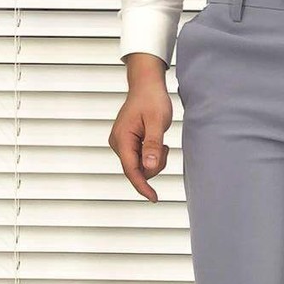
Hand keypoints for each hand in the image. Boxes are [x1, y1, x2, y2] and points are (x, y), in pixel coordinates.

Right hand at [110, 53, 172, 201]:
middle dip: (154, 165)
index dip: (142, 186)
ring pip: (141, 166)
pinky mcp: (127, 144)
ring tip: (161, 142)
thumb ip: (153, 145)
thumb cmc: (152, 99)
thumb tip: (149, 166)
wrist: (146, 85)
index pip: (131, 170)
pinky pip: (141, 159)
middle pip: (138, 170)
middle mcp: (118, 143)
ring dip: (154, 160)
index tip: (153, 198)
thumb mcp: (157, 122)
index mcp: (122, 139)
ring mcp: (121, 144)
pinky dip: (152, 156)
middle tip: (165, 147)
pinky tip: (157, 143)